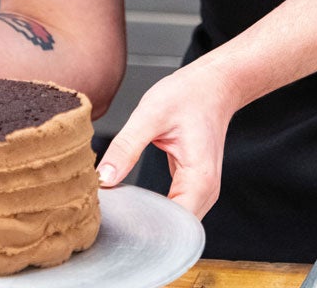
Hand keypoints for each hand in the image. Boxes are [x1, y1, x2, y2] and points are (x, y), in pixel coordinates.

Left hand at [96, 63, 239, 218]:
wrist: (213, 84)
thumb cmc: (189, 95)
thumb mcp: (150, 115)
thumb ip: (126, 147)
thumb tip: (103, 178)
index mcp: (199, 179)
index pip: (174, 226)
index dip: (145, 229)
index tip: (118, 221)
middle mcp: (206, 191)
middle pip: (175, 231)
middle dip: (144, 229)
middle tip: (112, 217)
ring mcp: (201, 191)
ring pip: (175, 223)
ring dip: (150, 220)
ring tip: (121, 210)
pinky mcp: (192, 186)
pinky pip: (174, 210)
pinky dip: (155, 209)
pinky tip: (134, 201)